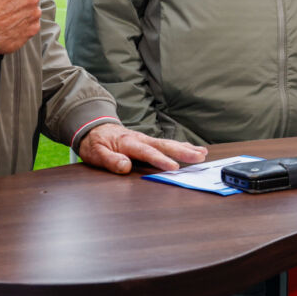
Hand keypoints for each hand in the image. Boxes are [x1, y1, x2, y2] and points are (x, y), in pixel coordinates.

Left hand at [77, 123, 207, 173]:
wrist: (95, 127)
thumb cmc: (96, 143)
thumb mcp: (96, 153)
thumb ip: (110, 160)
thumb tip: (126, 167)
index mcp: (128, 143)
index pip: (147, 152)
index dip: (160, 160)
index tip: (173, 167)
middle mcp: (141, 139)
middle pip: (164, 145)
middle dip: (182, 152)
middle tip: (198, 157)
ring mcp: (146, 139)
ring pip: (169, 143)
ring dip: (185, 148)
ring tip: (201, 153)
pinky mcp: (149, 141)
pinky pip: (167, 144)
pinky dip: (181, 146)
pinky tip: (193, 149)